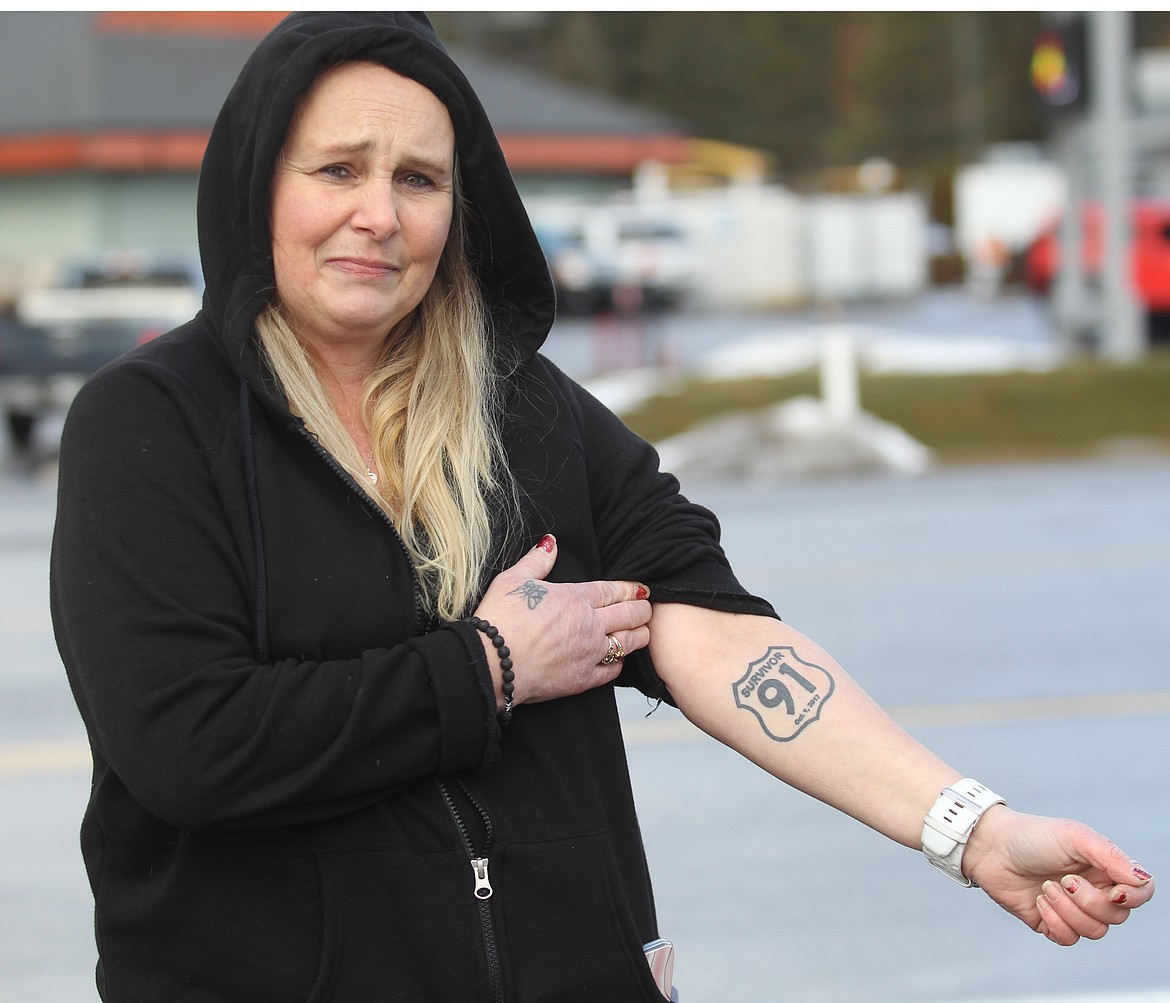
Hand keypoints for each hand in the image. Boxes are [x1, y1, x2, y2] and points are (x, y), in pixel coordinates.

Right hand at [471, 534, 651, 708]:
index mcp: (575, 598)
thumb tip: (550, 543)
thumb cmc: (499, 621)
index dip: (632, 589)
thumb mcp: (514, 579)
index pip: (616, 590)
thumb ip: (537, 560)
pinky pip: (613, 671)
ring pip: (629, 643)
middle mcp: (589, 624)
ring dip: (639, 635)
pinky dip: (619, 664)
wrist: (491, 664)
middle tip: (646, 608)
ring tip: (641, 632)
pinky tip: (617, 660)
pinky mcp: (582, 679)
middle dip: (643, 610)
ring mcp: (588, 653)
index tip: (641, 589)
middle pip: (631, 615)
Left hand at [963, 805, 1154, 944]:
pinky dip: (1055, 922)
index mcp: (1103, 867)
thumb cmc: (1032, 836)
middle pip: (1117, 916)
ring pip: (1095, 931)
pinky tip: (1039, 901)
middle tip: (1064, 879)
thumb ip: (1110, 857)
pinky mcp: (1050, 922)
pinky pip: (1069, 939)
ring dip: (1069, 910)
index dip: (1133, 898)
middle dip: (1090, 901)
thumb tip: (1142, 880)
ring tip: (1046, 887)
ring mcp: (1072, 908)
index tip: (1112, 891)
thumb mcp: (1074, 836)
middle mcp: (1093, 889)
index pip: (1140, 892)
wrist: (990, 847)